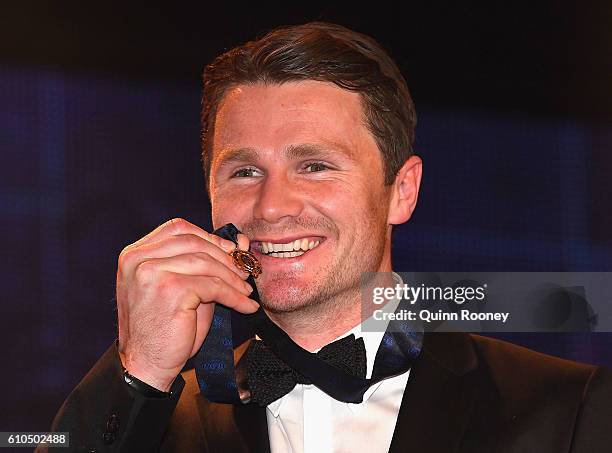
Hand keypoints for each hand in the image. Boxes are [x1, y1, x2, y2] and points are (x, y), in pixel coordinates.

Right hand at [116, 218, 257, 391]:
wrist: (146, 365)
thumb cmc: (164, 327)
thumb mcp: (181, 286)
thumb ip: (203, 263)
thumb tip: (242, 241)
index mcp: (136, 254)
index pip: (178, 228)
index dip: (209, 237)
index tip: (230, 250)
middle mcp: (139, 258)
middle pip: (195, 242)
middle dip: (225, 257)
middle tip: (244, 273)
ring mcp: (152, 272)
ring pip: (207, 263)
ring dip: (233, 278)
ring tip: (246, 291)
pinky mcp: (171, 289)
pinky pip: (214, 286)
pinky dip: (235, 296)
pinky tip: (245, 305)